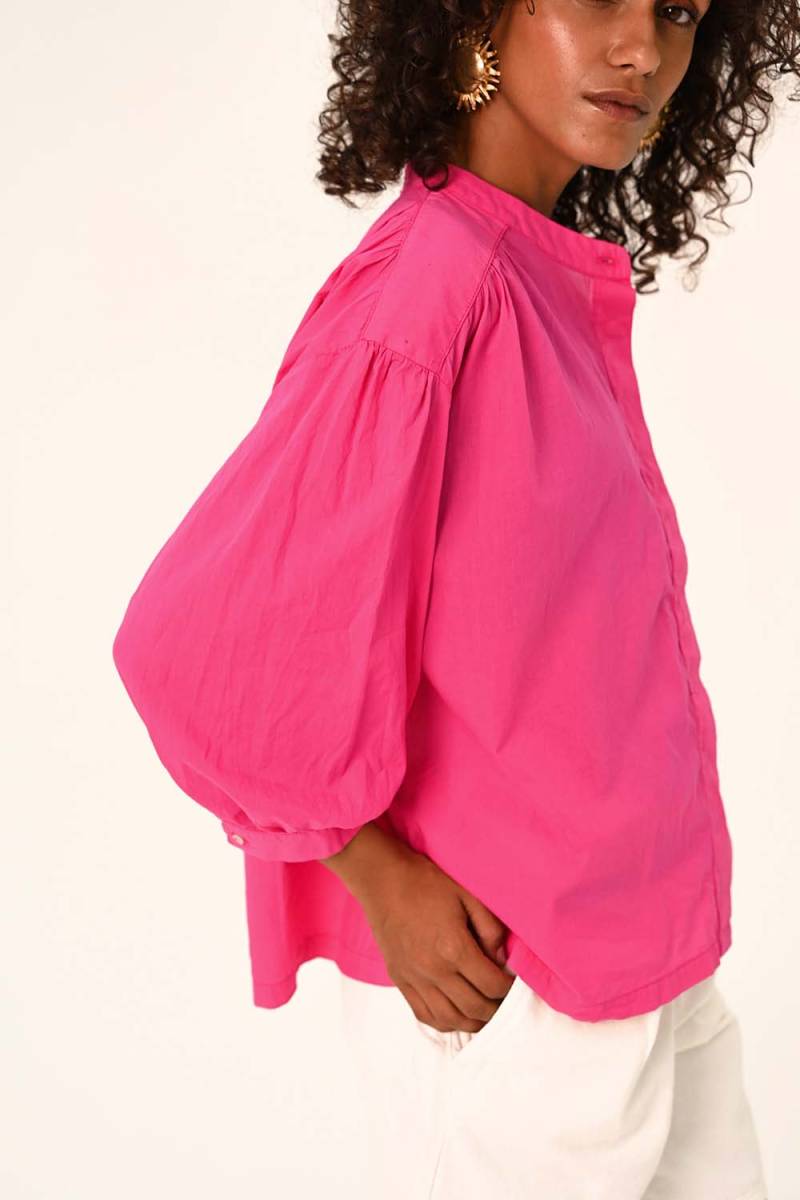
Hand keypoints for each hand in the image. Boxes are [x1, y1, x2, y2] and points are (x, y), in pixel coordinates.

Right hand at [322, 822, 512, 1032]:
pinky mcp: (400, 979)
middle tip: (505, 1003)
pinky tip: (456, 1016)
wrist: (383, 880)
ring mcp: (414, 978)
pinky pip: (423, 1014)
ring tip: (485, 1015)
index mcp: (454, 947)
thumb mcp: (468, 896)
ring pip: (450, 1018)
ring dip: (472, 1022)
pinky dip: (444, 1022)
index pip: (492, 985)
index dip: (508, 989)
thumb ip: (490, 928)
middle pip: (474, 1007)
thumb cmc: (426, 883)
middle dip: (496, 1009)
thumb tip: (500, 958)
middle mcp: (434, 969)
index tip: (514, 985)